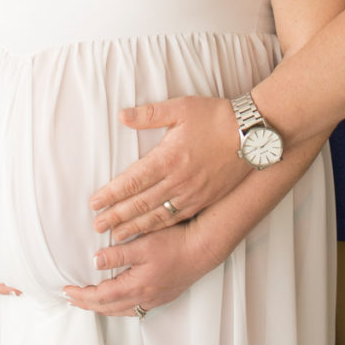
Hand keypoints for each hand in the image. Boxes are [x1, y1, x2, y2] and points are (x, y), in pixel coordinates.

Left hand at [64, 221, 216, 316]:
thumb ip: (118, 254)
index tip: (67, 290)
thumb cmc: (176, 243)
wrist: (203, 249)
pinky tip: (118, 300)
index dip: (82, 295)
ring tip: (90, 301)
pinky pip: (133, 308)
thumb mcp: (143, 243)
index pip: (101, 296)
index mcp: (136, 286)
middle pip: (108, 307)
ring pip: (121, 310)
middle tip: (72, 298)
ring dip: (102, 306)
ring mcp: (154, 299)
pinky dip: (119, 306)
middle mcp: (144, 298)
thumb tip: (96, 261)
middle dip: (87, 303)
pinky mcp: (162, 295)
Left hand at [89, 96, 248, 240]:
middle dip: (116, 216)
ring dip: (133, 228)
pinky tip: (146, 233)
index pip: (132, 181)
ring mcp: (191, 194)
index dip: (111, 194)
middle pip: (140, 204)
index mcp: (168, 157)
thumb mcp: (181, 107)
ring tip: (114, 237)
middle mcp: (177, 181)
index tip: (94, 203)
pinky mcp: (202, 200)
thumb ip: (150, 114)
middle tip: (97, 226)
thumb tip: (123, 116)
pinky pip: (174, 219)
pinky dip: (157, 229)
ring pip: (156, 217)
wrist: (250, 135)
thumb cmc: (215, 117)